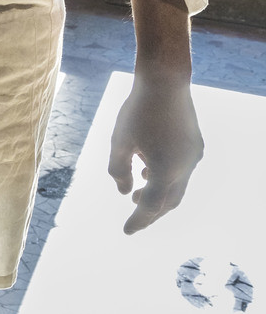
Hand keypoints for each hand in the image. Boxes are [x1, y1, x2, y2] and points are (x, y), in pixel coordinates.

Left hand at [107, 76, 202, 233]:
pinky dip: (166, 178)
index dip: (138, 220)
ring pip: (177, 187)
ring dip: (158, 195)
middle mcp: (184, 168)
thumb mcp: (119, 141)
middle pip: (168, 202)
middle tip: (134, 219)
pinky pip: (182, 171)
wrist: (166, 82)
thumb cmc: (137, 111)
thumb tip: (124, 192)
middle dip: (151, 213)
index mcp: (165, 170)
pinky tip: (148, 171)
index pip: (150, 206)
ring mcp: (193, 157)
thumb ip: (118, 170)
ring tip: (136, 196)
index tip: (126, 231)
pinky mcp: (195, 146)